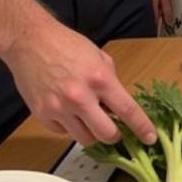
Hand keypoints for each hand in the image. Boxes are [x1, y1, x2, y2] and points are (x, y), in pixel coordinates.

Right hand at [7, 26, 156, 148]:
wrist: (31, 42)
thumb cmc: (68, 45)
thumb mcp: (100, 58)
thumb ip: (111, 82)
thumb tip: (117, 105)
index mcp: (100, 79)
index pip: (128, 110)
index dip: (142, 127)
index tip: (150, 138)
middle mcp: (80, 97)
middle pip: (106, 134)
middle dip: (114, 135)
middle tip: (114, 130)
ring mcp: (59, 108)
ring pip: (85, 139)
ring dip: (92, 133)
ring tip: (90, 119)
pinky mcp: (42, 115)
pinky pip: (64, 133)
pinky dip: (71, 128)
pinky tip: (70, 113)